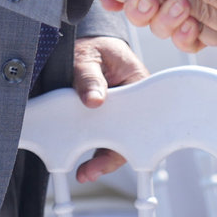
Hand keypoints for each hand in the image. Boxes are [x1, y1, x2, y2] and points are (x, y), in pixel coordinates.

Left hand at [70, 35, 147, 181]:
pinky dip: (92, 147)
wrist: (87, 43)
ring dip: (100, 156)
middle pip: (127, 136)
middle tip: (89, 172)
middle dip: (109, 158)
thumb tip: (94, 100)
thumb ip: (89, 77)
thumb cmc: (94, 47)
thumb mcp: (87, 57)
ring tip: (83, 173)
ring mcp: (120, 110)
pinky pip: (103, 135)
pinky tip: (80, 158)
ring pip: (115, 140)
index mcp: (136, 83)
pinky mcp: (107, 116)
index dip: (125, 142)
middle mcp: (132, 100)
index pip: (137, 118)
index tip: (107, 157)